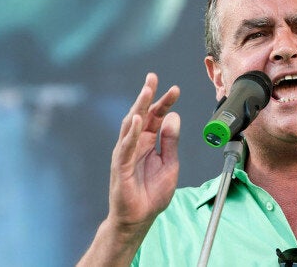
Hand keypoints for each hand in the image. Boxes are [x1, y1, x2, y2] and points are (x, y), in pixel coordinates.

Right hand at [109, 73, 180, 231]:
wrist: (139, 218)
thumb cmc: (152, 193)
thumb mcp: (170, 164)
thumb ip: (171, 141)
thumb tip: (174, 117)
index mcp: (149, 142)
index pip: (156, 117)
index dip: (164, 102)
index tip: (175, 89)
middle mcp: (136, 144)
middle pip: (142, 115)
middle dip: (147, 96)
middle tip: (153, 77)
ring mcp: (126, 153)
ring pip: (131, 125)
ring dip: (138, 107)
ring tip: (146, 91)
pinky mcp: (121, 166)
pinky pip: (126, 147)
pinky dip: (132, 133)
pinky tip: (138, 120)